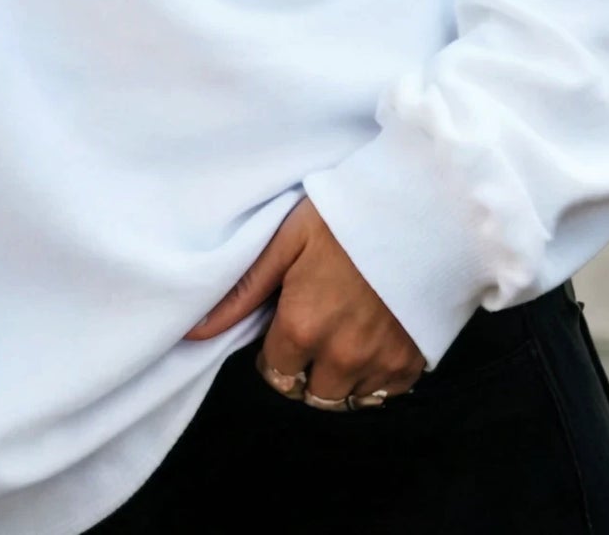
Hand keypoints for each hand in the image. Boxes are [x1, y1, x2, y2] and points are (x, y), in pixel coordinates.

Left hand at [183, 197, 424, 405]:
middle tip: (312, 329)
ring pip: (347, 398)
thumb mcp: (284, 242)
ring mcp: (380, 363)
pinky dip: (375, 375)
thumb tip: (194, 330)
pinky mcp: (412, 363)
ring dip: (339, 376)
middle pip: (310, 392)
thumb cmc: (342, 217)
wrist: (414, 210)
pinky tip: (372, 338)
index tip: (284, 325)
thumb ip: (242, 292)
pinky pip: (385, 392)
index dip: (275, 350)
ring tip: (341, 334)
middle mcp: (341, 357)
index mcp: (302, 328)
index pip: (274, 373)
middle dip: (304, 368)